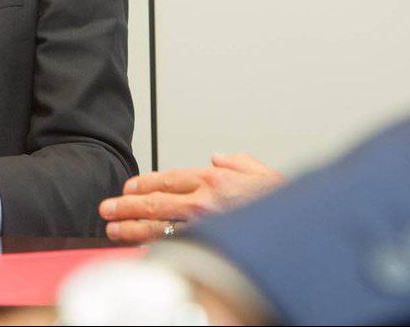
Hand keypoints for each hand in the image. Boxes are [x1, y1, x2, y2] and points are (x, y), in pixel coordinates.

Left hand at [99, 153, 283, 242]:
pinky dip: (155, 249)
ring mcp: (206, 227)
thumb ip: (236, 162)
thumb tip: (218, 158)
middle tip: (106, 209)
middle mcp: (205, 202)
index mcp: (213, 180)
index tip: (127, 188)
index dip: (143, 184)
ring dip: (132, 229)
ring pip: (159, 228)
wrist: (303, 230)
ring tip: (113, 229)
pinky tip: (140, 251)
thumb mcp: (260, 172)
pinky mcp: (211, 248)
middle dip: (126, 207)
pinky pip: (177, 248)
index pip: (167, 179)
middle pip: (155, 203)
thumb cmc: (283, 204)